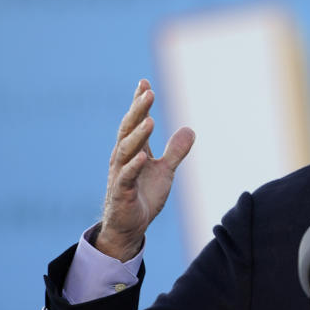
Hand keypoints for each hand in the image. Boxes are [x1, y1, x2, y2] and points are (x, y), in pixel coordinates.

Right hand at [96, 79, 194, 260]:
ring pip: (126, 150)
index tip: (144, 83)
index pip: (134, 122)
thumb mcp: (165, 171)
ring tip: (149, 119)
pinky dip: (133, 166)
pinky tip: (143, 156)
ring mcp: (120, 175)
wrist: (130, 227)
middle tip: (148, 92)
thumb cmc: (143, 196)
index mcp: (132, 151)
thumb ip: (175, 151)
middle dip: (137, 110)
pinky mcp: (121, 193)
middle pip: (129, 130)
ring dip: (137, 135)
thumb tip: (189, 129)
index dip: (138, 103)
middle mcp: (123, 159)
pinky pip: (126, 177)